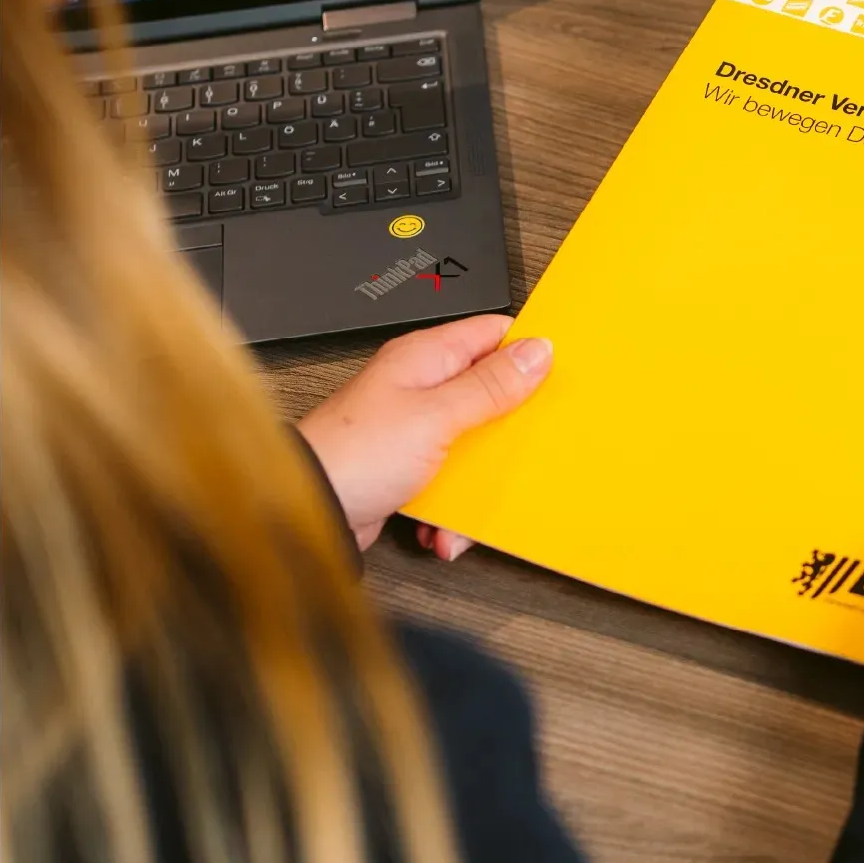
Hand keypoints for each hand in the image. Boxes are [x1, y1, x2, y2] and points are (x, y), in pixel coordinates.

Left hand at [297, 315, 551, 555]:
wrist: (305, 514)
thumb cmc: (353, 455)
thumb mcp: (437, 416)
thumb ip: (490, 385)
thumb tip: (536, 351)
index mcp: (425, 358)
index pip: (492, 334)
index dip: (527, 351)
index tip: (558, 375)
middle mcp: (420, 388)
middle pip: (489, 393)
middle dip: (508, 427)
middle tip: (524, 446)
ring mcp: (413, 430)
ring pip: (473, 444)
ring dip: (479, 480)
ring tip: (474, 503)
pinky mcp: (407, 470)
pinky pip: (450, 481)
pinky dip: (453, 510)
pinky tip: (445, 528)